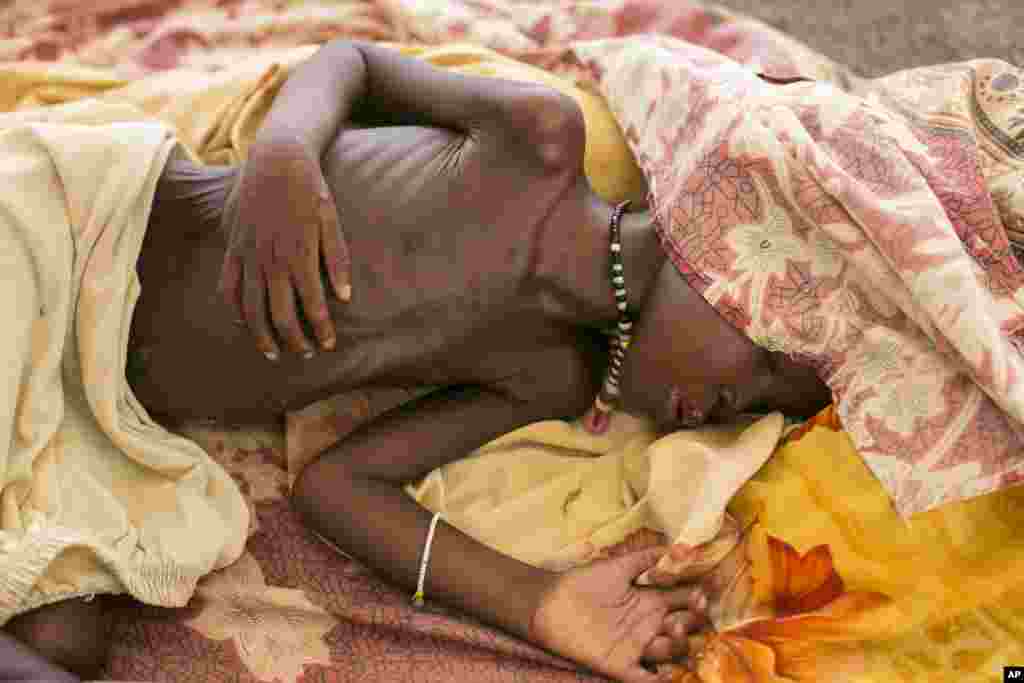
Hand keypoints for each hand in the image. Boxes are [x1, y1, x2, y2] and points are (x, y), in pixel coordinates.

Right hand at [219, 136, 350, 360]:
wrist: (275, 157)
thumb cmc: (310, 188)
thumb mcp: (331, 219)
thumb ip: (338, 259)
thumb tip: (346, 297)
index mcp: (300, 254)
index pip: (312, 306)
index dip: (321, 330)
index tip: (329, 344)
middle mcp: (271, 260)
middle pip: (279, 316)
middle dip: (295, 341)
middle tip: (307, 353)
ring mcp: (248, 255)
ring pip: (250, 309)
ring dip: (263, 336)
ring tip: (276, 353)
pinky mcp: (232, 247)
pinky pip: (228, 287)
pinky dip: (235, 310)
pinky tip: (244, 324)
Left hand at [531, 547, 707, 682]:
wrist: (549, 603)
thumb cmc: (582, 582)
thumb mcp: (617, 566)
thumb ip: (646, 558)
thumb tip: (679, 547)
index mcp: (651, 601)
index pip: (685, 600)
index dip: (699, 595)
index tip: (710, 587)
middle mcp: (650, 625)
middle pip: (685, 627)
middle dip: (694, 619)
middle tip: (694, 607)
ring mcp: (638, 646)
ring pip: (672, 652)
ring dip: (680, 643)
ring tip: (674, 628)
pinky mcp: (622, 666)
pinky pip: (646, 679)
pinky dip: (661, 681)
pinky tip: (668, 674)